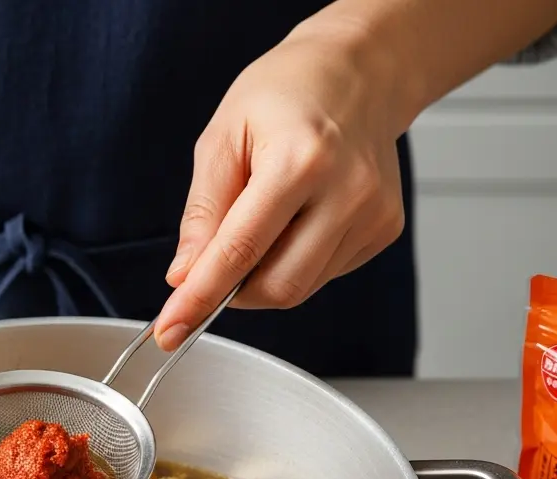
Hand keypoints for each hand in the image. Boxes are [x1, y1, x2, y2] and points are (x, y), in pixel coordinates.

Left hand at [155, 17, 407, 349]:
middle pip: (277, 286)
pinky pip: (324, 274)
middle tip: (213, 265)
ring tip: (262, 221)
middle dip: (233, 292)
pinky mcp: (385, 229)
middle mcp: (346, 191)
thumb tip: (185, 275)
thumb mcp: (222, 138)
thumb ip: (202, 212)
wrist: (358, 72)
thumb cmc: (285, 93)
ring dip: (264, 275)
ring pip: (301, 288)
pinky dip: (295, 262)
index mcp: (299, 160)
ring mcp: (372, 214)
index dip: (199, 298)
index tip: (171, 328)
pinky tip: (297, 219)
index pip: (240, 251)